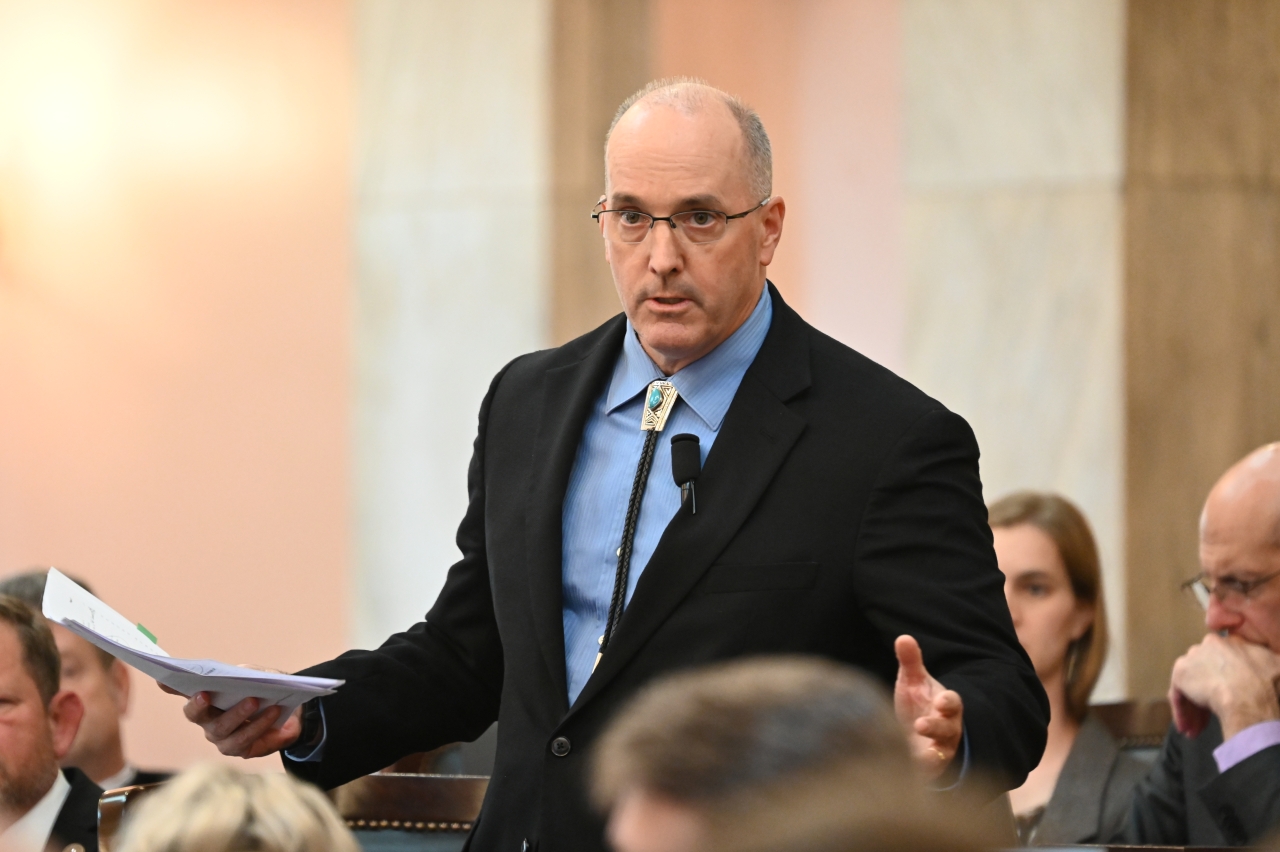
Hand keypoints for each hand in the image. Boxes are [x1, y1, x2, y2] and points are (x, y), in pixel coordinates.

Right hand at [170, 687, 302, 757]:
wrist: (293, 713)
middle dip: (198, 705)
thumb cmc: (268, 691)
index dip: (170, 686)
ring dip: (237, 713)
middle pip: (195, 715)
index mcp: (207, 697)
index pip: (183, 691)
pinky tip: (272, 712)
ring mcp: (220, 737)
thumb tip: (235, 676)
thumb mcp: (259, 676)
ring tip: (254, 701)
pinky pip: (243, 740)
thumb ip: (245, 674)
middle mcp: (207, 719)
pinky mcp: (239, 749)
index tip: (161, 677)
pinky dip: (258, 725)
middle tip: (205, 694)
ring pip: (220, 729)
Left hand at [894, 635, 963, 779]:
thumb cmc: (918, 704)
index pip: (952, 702)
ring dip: (932, 753)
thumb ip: (910, 661)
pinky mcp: (930, 768)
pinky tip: (908, 772)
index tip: (942, 700)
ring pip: (942, 753)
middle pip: (948, 729)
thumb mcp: (913, 682)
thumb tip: (903, 637)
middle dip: (937, 726)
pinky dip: (921, 773)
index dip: (948, 702)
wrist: (917, 735)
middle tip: (922, 725)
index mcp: (945, 705)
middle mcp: (947, 729)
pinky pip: (929, 773)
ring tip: (918, 757)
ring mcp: (940, 750)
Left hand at [1169, 633, 1279, 738]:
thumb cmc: (1270, 687)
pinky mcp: (1180, 672)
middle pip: (1206, 674)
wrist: (1251, 697)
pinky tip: (1190, 729)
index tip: (1232, 701)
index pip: (1225, 663)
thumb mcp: (1279, 667)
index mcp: (1235, 642)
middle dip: (1208, 696)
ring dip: (1194, 708)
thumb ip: (1272, 663)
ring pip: (1192, 685)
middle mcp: (1211, 644)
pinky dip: (1183, 712)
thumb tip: (1272, 665)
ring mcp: (1194, 657)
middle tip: (1210, 720)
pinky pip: (1179, 694)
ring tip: (1197, 730)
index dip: (1228, 684)